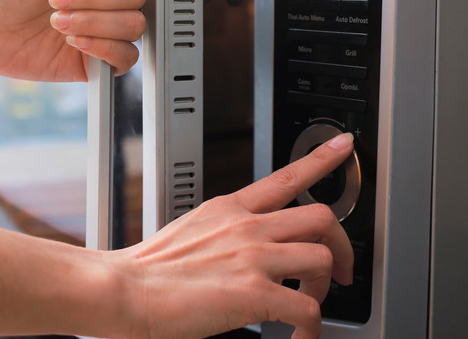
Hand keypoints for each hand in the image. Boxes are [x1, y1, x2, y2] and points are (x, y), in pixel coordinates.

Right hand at [107, 133, 355, 338]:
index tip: (342, 146)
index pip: (287, 176)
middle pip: (322, 217)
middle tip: (341, 270)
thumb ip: (225, 229)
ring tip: (309, 304)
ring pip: (323, 258)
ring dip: (325, 287)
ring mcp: (253, 258)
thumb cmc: (150, 268)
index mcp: (231, 208)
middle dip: (341, 245)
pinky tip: (298, 336)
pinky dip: (311, 328)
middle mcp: (248, 227)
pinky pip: (307, 310)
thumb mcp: (192, 228)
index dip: (322, 159)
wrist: (125, 289)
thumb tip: (242, 245)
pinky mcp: (254, 294)